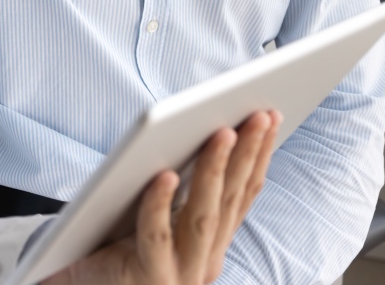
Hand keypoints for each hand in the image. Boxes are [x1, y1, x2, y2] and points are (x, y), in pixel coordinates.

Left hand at [44, 110, 280, 284]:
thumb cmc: (113, 240)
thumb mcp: (157, 209)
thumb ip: (179, 183)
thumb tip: (202, 127)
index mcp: (211, 243)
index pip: (243, 193)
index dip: (259, 155)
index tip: (271, 115)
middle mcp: (204, 261)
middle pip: (230, 200)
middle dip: (248, 154)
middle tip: (258, 114)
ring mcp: (179, 274)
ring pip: (202, 217)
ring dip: (215, 171)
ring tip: (223, 132)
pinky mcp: (148, 278)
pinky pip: (155, 237)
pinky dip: (160, 205)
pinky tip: (165, 175)